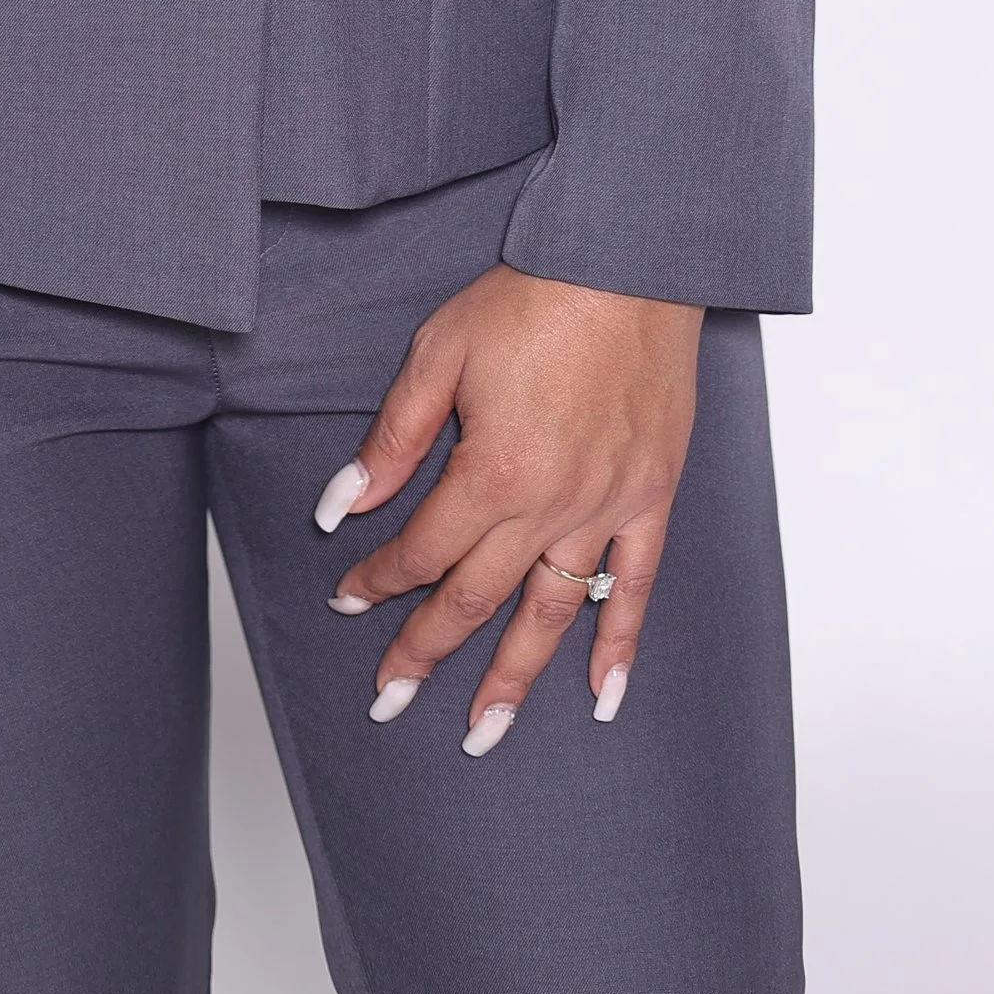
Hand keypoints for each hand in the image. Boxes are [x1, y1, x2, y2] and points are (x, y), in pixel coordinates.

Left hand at [313, 263, 701, 756]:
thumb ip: (392, 439)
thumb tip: (342, 505)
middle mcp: (551, 504)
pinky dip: (618, 645)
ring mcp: (606, 507)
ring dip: (514, 678)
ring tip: (483, 731)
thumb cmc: (532, 298)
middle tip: (390, 701)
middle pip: (477, 598)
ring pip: (552, 613)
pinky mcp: (651, 498)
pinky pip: (634, 587)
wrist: (627, 262)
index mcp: (492, 470)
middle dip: (427, 652)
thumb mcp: (439, 352)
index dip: (379, 579)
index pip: (423, 549)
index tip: (347, 599)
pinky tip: (600, 697)